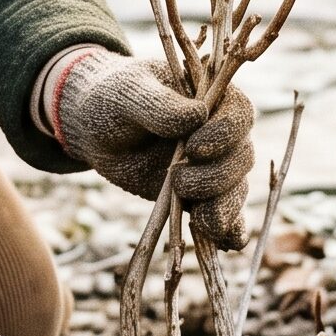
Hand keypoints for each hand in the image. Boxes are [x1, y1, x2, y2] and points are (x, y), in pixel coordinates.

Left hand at [51, 49, 254, 246]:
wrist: (95, 128)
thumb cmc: (114, 97)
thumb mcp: (129, 93)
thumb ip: (160, 104)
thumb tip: (197, 117)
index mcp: (213, 96)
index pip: (238, 114)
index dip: (225, 134)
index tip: (194, 149)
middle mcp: (222, 132)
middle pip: (241, 157)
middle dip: (218, 176)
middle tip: (181, 183)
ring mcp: (213, 165)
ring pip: (236, 188)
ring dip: (224, 207)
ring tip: (201, 220)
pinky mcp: (201, 195)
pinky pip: (225, 214)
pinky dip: (230, 229)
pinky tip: (225, 242)